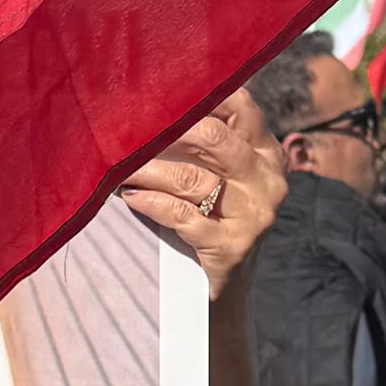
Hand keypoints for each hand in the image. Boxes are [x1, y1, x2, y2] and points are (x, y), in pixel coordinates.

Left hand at [116, 91, 287, 301]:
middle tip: (127, 127)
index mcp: (267, 155)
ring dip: (148, 169)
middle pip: (216, 138)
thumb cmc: (212, 223)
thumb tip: (148, 106)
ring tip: (118, 166)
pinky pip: (184, 217)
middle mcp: (267, 180)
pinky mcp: (232, 247)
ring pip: (194, 179)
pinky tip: (129, 198)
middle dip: (167, 129)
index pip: (241, 107)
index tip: (156, 92)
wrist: (224, 292)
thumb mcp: (222, 179)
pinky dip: (151, 204)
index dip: (199, 95)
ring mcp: (254, 216)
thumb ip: (204, 145)